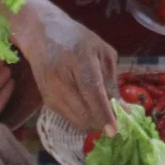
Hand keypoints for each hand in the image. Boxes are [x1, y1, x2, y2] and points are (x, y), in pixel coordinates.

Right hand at [14, 1, 118, 133]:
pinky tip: (88, 108)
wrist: (41, 34)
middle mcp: (61, 75)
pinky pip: (68, 117)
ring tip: (103, 115)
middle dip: (101, 123)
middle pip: (82, 110)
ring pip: (75, 119)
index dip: (103, 112)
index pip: (91, 90)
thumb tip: (123, 110)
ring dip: (92, 123)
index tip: (114, 130)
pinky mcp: (45, 98)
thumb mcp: (101, 51)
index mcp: (79, 57)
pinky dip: (81, 118)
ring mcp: (50, 88)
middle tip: (116, 123)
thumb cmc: (77, 39)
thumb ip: (112, 81)